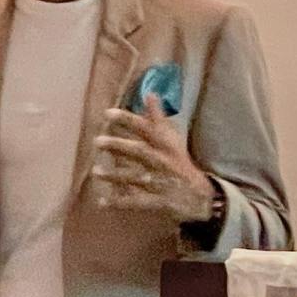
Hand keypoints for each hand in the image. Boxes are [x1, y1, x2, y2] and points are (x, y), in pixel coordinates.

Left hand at [93, 94, 213, 222]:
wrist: (200, 196)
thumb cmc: (180, 164)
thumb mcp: (172, 140)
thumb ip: (158, 119)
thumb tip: (149, 94)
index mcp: (166, 145)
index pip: (146, 128)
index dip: (128, 120)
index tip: (107, 113)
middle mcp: (163, 161)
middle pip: (140, 152)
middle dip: (119, 146)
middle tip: (97, 141)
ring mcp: (160, 182)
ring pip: (136, 178)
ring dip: (115, 175)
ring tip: (95, 171)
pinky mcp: (158, 201)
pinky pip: (136, 202)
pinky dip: (119, 202)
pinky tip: (102, 201)